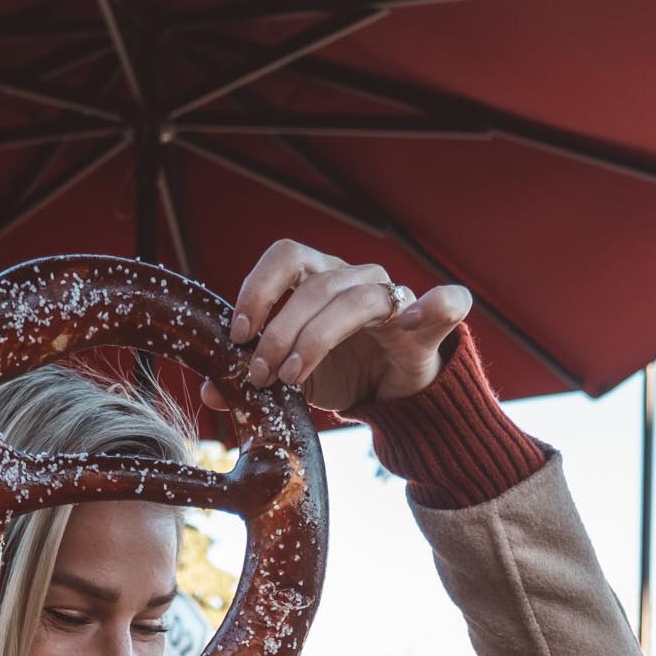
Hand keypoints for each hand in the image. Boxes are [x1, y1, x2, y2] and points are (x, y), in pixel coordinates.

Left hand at [202, 239, 471, 415]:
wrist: (392, 396)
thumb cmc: (338, 374)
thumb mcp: (289, 381)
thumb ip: (250, 381)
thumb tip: (210, 391)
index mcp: (318, 280)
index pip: (286, 259)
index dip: (258, 288)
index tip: (237, 334)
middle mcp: (354, 279)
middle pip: (314, 283)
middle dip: (279, 330)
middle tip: (260, 375)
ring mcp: (394, 298)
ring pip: (355, 299)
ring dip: (317, 338)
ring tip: (294, 379)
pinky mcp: (429, 326)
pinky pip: (445, 303)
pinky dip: (437, 303)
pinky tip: (412, 318)